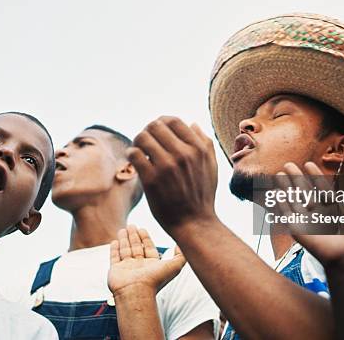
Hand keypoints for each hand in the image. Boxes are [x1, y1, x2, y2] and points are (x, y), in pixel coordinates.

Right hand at [107, 225, 185, 295]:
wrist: (137, 292)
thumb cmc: (155, 280)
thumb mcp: (175, 266)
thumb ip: (181, 255)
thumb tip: (181, 245)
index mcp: (152, 266)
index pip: (148, 248)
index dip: (146, 238)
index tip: (142, 229)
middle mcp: (139, 267)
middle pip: (136, 248)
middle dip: (134, 236)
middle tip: (132, 225)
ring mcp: (126, 268)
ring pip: (125, 250)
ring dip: (124, 239)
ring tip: (123, 229)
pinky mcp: (115, 270)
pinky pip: (114, 257)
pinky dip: (114, 249)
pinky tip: (115, 241)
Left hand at [128, 116, 217, 233]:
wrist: (194, 223)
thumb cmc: (202, 195)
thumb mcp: (211, 166)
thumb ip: (205, 143)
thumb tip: (192, 123)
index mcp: (197, 148)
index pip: (173, 120)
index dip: (161, 122)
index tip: (157, 132)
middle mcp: (183, 154)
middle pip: (155, 126)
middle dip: (147, 131)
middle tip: (145, 142)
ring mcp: (167, 166)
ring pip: (142, 137)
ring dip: (137, 142)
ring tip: (139, 151)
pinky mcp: (152, 180)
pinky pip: (134, 154)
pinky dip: (131, 155)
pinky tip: (135, 162)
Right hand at [274, 162, 343, 267]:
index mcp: (338, 210)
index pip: (323, 189)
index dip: (316, 176)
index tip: (309, 164)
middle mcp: (322, 215)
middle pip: (306, 192)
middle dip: (297, 178)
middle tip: (288, 164)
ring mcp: (309, 222)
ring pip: (294, 200)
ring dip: (285, 186)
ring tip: (278, 172)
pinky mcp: (298, 230)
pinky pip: (286, 213)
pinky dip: (280, 202)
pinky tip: (275, 191)